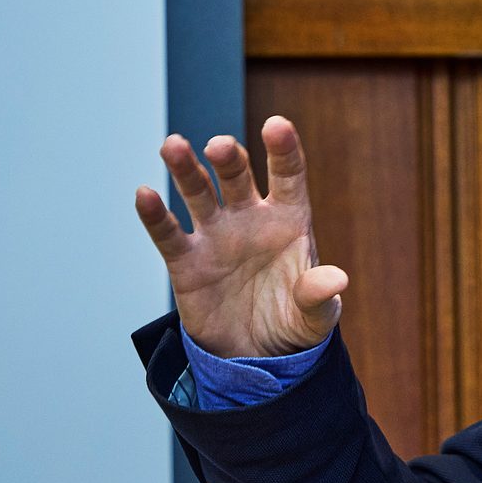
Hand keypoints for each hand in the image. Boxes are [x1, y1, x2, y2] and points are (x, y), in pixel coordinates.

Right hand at [133, 116, 347, 358]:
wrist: (253, 356)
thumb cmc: (291, 323)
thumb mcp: (314, 317)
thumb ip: (320, 295)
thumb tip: (336, 280)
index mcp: (288, 220)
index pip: (288, 175)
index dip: (283, 149)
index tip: (277, 125)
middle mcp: (250, 218)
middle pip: (237, 176)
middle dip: (228, 158)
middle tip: (218, 146)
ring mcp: (216, 235)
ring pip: (198, 193)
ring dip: (186, 169)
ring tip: (173, 146)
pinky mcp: (186, 261)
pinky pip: (169, 234)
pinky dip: (156, 215)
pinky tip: (145, 194)